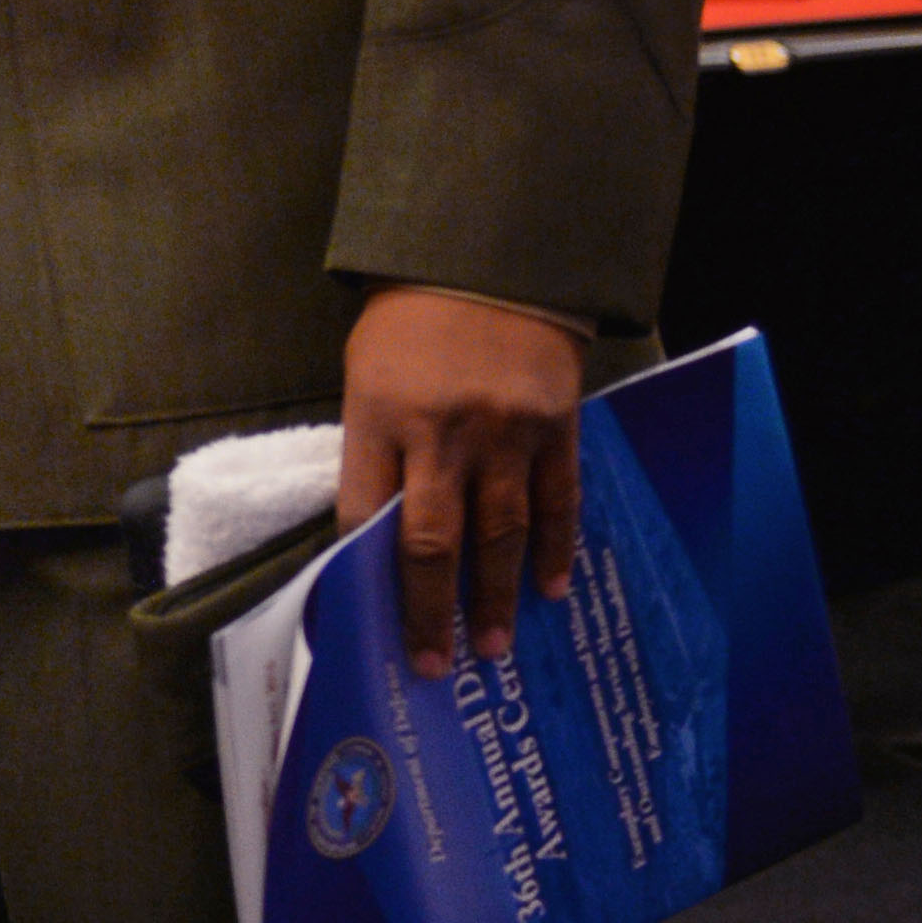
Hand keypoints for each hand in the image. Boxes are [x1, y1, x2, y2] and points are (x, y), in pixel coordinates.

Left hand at [336, 285, 585, 674]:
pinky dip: (554, 552)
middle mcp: (441, 431)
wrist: (489, 257)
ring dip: (496, 598)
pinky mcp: (555, 426)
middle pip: (433, 542)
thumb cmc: (411, 322)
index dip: (365, 572)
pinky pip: (557, 503)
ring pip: (500, 535)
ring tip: (492, 647)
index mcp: (379, 414)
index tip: (368, 619)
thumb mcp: (367, 373)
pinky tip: (551, 592)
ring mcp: (504, 431)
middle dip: (431, 611)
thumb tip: (376, 531)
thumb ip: (373, 446)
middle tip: (435, 665)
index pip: (365, 513)